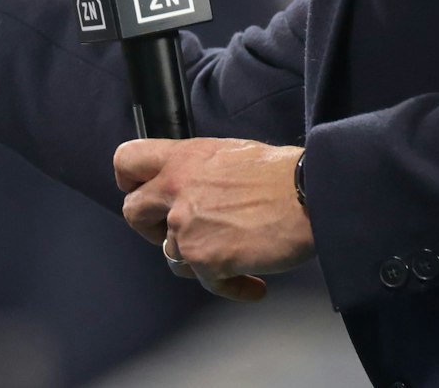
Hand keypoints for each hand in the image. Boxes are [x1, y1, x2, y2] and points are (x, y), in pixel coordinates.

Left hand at [114, 138, 313, 302]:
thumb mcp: (230, 153)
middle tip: (175, 233)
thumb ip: (199, 170)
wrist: (312, 195)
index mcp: (182, 158)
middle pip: (132, 212)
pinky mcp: (205, 259)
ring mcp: (186, 227)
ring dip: (198, 260)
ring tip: (232, 257)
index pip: (126, 160)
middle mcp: (175, 189)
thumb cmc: (282, 173)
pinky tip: (253, 285)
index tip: (139, 190)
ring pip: (171, 255)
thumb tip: (193, 189)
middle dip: (150, 227)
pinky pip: (207, 283)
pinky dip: (231, 287)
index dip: (129, 180)